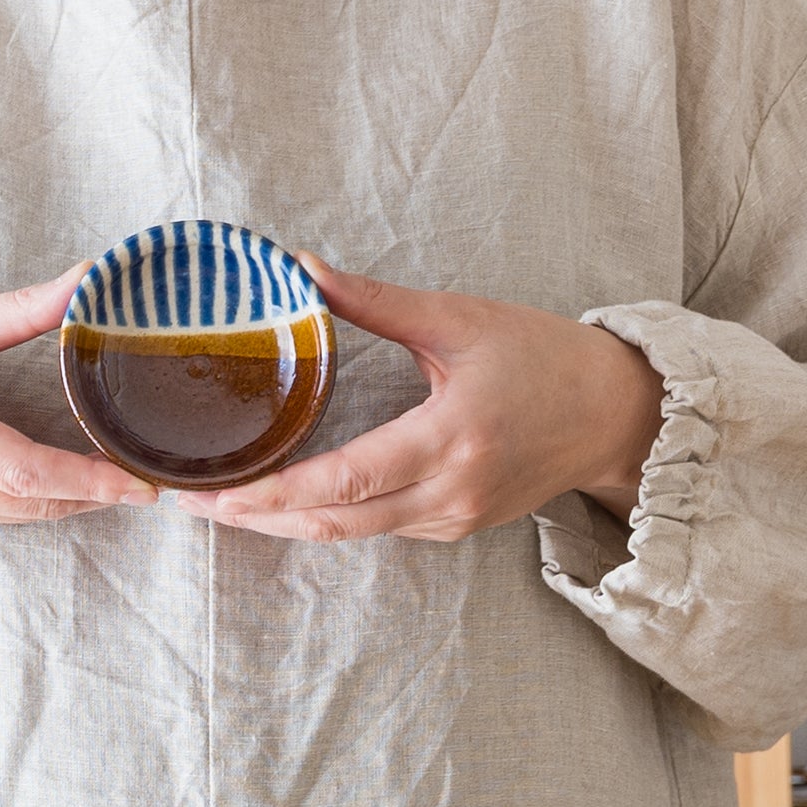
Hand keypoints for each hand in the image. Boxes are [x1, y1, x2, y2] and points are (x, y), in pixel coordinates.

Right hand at [0, 260, 158, 561]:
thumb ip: (18, 311)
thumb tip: (90, 279)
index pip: (24, 471)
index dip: (90, 481)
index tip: (143, 483)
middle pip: (32, 503)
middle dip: (96, 492)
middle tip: (147, 473)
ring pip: (19, 518)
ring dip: (69, 499)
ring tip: (113, 471)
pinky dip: (31, 501)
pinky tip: (50, 476)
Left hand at [176, 252, 664, 541]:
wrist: (613, 413)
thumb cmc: (544, 356)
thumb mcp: (460, 319)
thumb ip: (376, 302)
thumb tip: (302, 270)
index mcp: (451, 438)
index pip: (344, 481)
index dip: (274, 493)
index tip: (215, 493)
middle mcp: (451, 493)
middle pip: (335, 523)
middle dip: (259, 519)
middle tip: (192, 505)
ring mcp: (455, 520)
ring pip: (353, 536)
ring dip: (287, 525)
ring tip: (226, 507)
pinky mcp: (457, 528)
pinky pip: (380, 532)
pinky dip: (330, 521)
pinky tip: (289, 504)